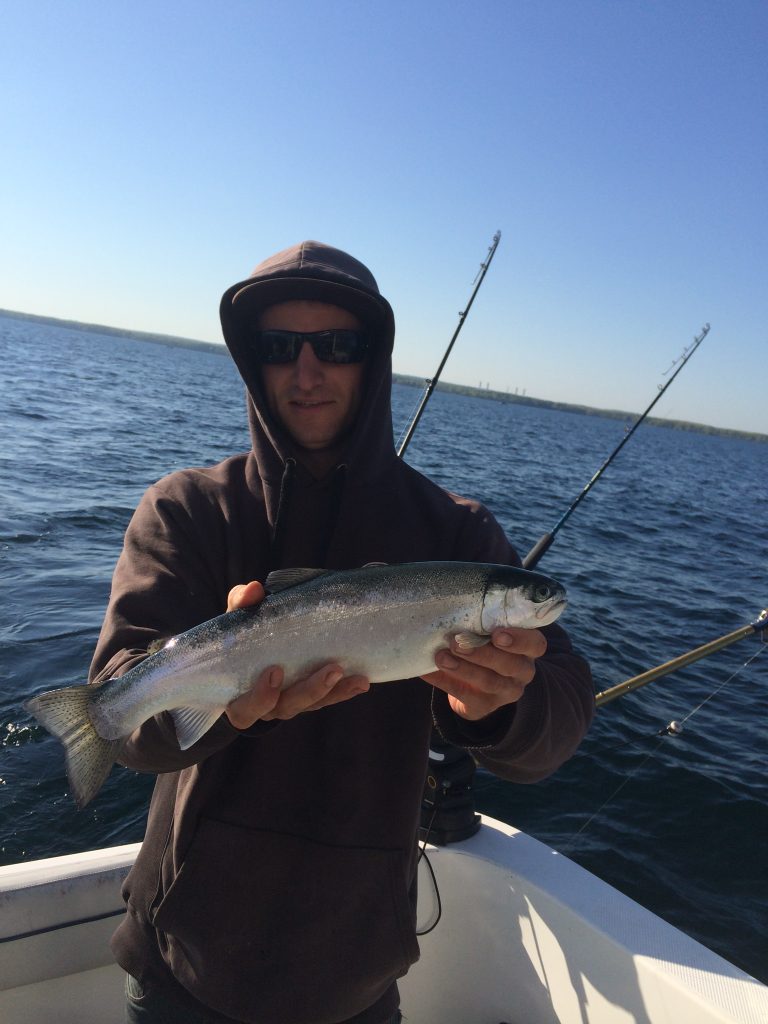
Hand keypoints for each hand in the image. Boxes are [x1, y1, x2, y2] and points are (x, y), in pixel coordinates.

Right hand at [224, 581, 370, 727]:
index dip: (260, 696)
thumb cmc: (241, 638)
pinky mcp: (310, 699)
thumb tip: (254, 589)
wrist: (252, 650)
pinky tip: (361, 681)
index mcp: (239, 697)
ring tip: (354, 675)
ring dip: (333, 690)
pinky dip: (344, 690)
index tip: (275, 671)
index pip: (245, 709)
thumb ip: (240, 605)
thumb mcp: (237, 621)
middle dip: (310, 690)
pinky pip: (328, 699)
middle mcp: (265, 707)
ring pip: (311, 704)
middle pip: (285, 707)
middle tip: (331, 670)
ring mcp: (289, 704)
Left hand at [421, 627, 546, 720]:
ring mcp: (506, 691)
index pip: (535, 643)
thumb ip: (482, 623)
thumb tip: (452, 607)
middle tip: (457, 641)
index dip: (519, 639)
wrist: (477, 686)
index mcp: (528, 649)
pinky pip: (465, 695)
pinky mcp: (485, 706)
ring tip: (440, 657)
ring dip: (462, 668)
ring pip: (488, 681)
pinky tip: (427, 670)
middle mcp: (523, 671)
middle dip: (482, 653)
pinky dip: (444, 681)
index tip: (496, 633)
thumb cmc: (485, 646)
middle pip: (510, 664)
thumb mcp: (490, 634)